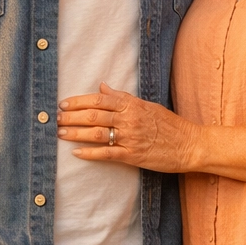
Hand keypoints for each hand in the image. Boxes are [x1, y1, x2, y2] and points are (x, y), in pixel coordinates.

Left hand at [57, 84, 199, 173]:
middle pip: (94, 115)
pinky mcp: (133, 156)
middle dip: (71, 117)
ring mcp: (130, 138)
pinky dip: (90, 153)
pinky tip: (76, 153)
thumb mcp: (147, 105)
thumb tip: (103, 88)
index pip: (100, 99)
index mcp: (132, 105)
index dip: (79, 101)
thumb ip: (123, 97)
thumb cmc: (170, 124)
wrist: (190, 144)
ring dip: (75, 134)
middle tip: (55, 119)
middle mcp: (129, 119)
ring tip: (60, 133)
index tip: (63, 104)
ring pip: (96, 134)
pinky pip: (107, 154)